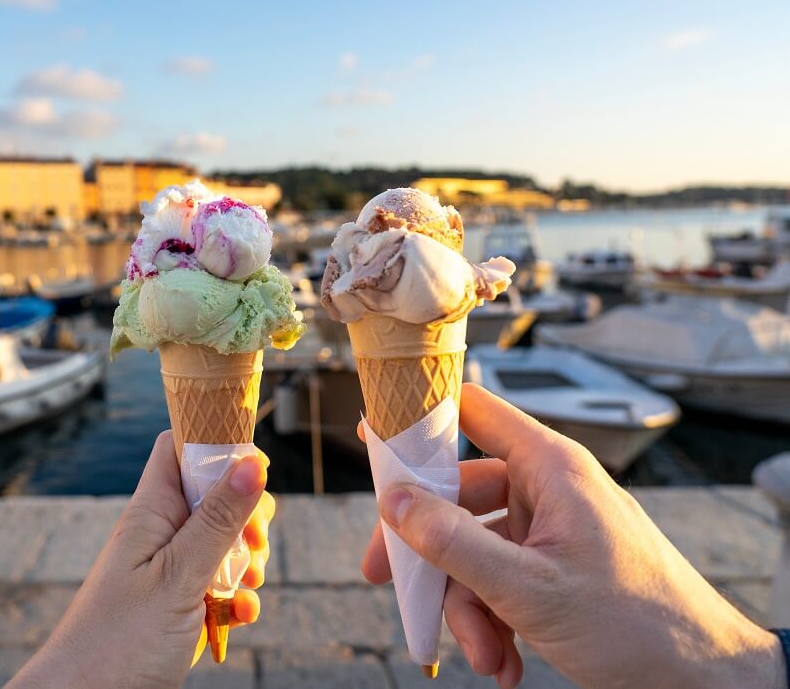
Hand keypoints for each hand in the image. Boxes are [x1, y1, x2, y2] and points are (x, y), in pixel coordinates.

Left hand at [10, 431, 274, 688]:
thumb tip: (252, 462)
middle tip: (253, 543)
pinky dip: (236, 599)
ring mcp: (171, 569)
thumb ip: (217, 520)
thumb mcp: (178, 576)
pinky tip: (236, 617)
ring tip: (243, 587)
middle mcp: (161, 533)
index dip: (217, 443)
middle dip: (247, 516)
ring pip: (225, 542)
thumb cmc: (119, 640)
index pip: (181, 447)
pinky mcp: (181, 604)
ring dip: (247, 562)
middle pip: (215, 494)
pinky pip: (219, 586)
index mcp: (152, 511)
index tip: (253, 468)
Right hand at [362, 384, 785, 688]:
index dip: (419, 417)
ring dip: (468, 607)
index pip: (472, 411)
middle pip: (457, 495)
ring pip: (474, 549)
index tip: (372, 432)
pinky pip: (499, 578)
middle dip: (429, 552)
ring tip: (485, 654)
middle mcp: (547, 489)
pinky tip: (503, 661)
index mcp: (549, 467)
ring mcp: (549, 528)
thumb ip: (453, 541)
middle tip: (386, 578)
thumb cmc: (636, 623)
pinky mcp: (552, 565)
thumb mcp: (528, 586)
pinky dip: (493, 620)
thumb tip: (393, 503)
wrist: (702, 680)